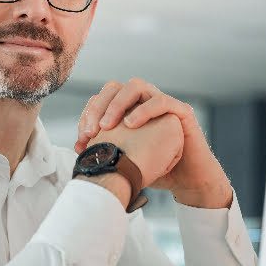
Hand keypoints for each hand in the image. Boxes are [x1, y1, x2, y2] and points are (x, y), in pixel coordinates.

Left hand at [76, 78, 231, 207]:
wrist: (186, 180)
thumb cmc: (154, 168)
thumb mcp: (124, 159)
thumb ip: (105, 149)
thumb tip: (79, 148)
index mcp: (127, 109)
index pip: (102, 99)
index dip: (89, 114)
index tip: (82, 138)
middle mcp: (143, 101)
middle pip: (114, 87)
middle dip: (98, 106)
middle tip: (91, 130)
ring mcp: (162, 103)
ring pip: (136, 86)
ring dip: (117, 103)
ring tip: (108, 125)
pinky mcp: (181, 110)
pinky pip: (161, 100)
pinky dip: (144, 109)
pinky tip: (131, 124)